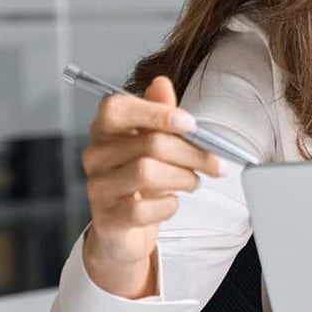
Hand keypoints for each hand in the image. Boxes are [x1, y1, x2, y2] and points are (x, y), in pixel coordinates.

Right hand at [81, 75, 222, 297]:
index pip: (118, 108)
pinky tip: (171, 202)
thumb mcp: (153, 142)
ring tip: (193, 182)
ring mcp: (98, 187)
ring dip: (183, 178)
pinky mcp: (107, 218)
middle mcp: (95, 155)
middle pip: (149, 143)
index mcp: (106, 130)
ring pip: (147, 173)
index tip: (191, 124)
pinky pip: (144, 208)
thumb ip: (159, 113)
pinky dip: (169, 205)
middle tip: (215, 163)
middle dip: (192, 153)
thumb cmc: (142, 180)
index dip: (157, 113)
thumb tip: (161, 82)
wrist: (125, 229)